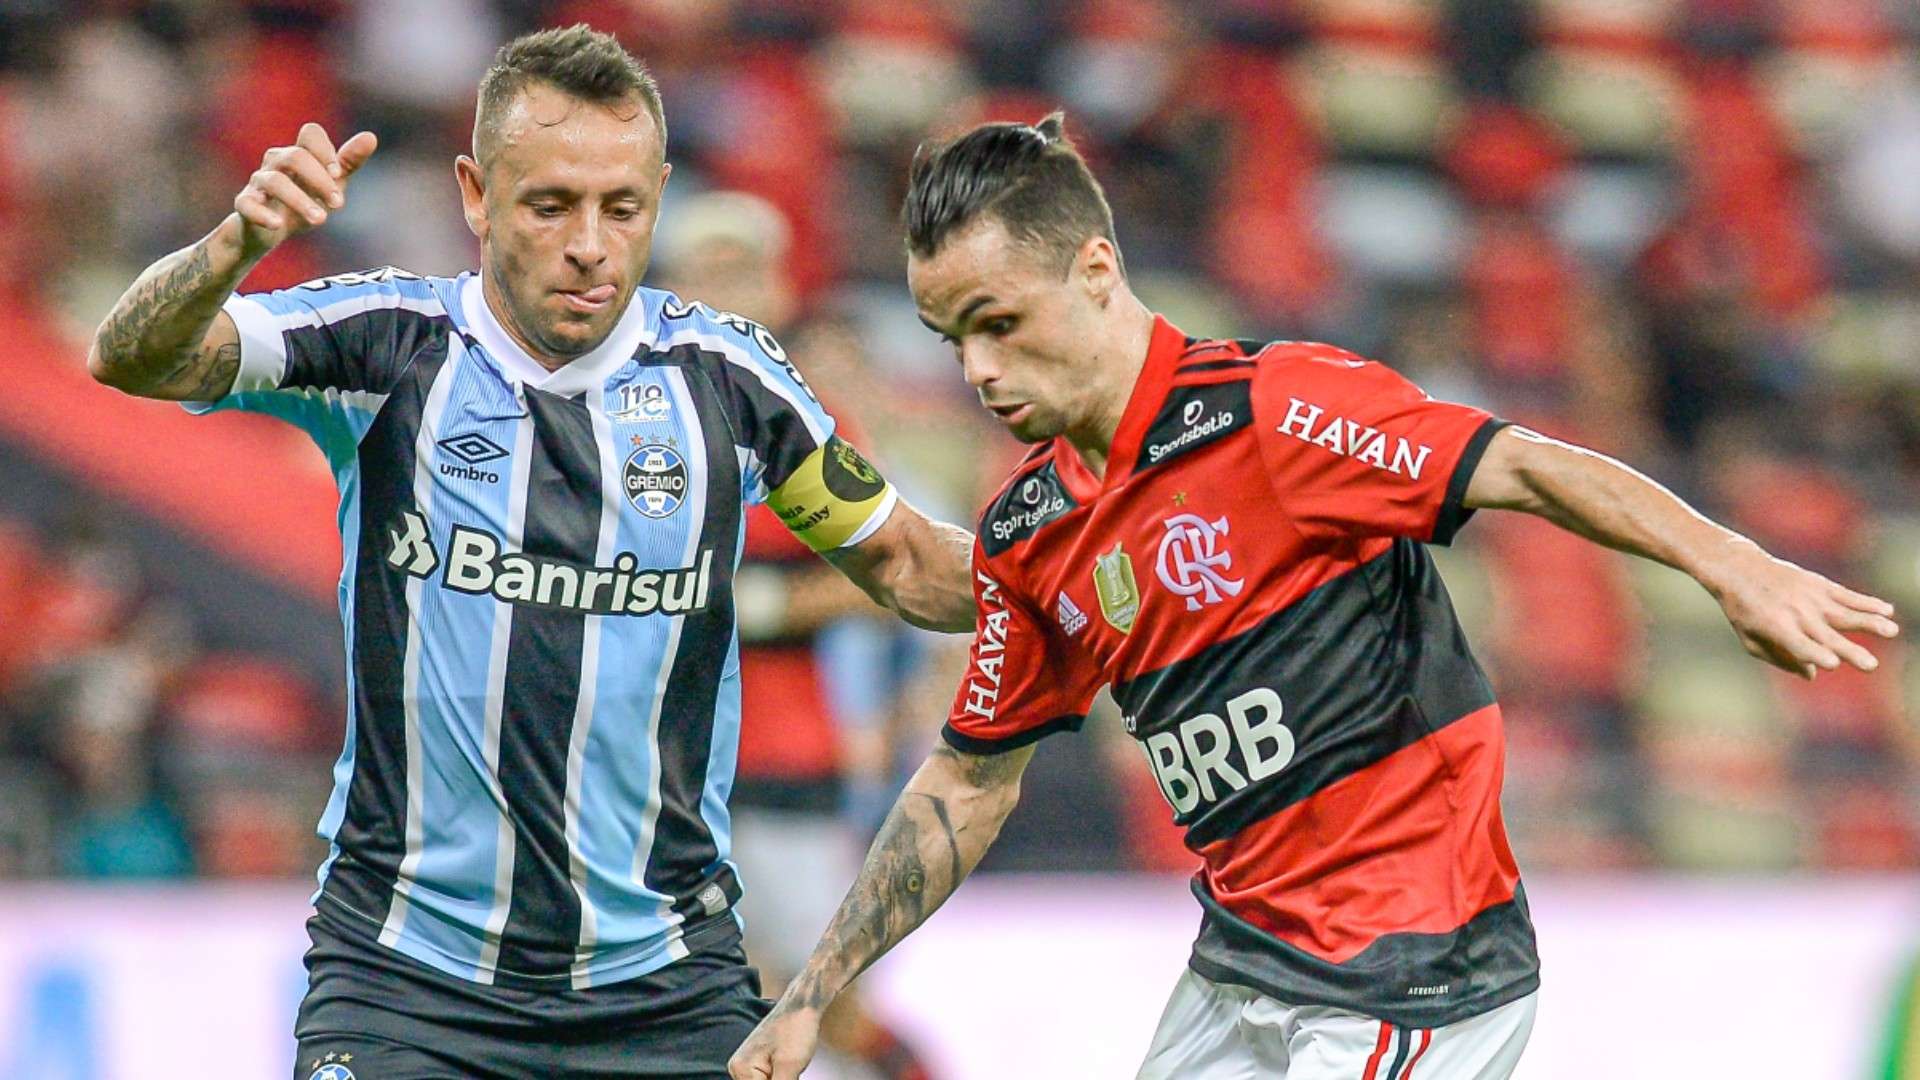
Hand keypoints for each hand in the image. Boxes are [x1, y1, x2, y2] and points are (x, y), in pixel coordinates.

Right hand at [232, 123, 376, 257]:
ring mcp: (258, 182)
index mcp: (300, 152)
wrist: (272, 230)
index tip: (339, 174)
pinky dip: (262, 213)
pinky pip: (248, 203)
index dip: (325, 150)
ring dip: (300, 200)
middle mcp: (276, 161)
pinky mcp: (245, 203)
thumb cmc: (305, 200)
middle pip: (295, 157)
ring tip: (320, 220)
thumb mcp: (332, 183)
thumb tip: (370, 137)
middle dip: (320, 180)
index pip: (311, 133)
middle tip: (339, 205)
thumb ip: (349, 162)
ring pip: (275, 181)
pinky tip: (278, 225)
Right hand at [728, 1006, 823, 1079]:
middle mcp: (739, 1067)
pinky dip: (781, 1079)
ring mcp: (748, 1064)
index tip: (787, 1075)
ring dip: (782, 1079)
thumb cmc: (796, 1029)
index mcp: (741, 1069)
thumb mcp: (789, 1067)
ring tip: (792, 1066)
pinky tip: (791, 1069)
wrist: (803, 1005)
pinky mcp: (759, 1063)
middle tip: (791, 1069)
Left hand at [1709, 544, 1898, 678]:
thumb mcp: (1751, 640)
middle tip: (1871, 666)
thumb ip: (1780, 658)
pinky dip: (1867, 602)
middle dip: (1849, 651)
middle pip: (1827, 636)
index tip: (1832, 664)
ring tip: (1891, 630)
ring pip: (1844, 612)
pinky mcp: (1818, 585)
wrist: (1741, 570)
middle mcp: (1795, 614)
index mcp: (1775, 629)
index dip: (1815, 654)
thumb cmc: (1744, 612)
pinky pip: (1847, 595)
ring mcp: (1809, 598)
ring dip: (1869, 622)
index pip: (1798, 645)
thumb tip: (1812, 675)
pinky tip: (1887, 610)